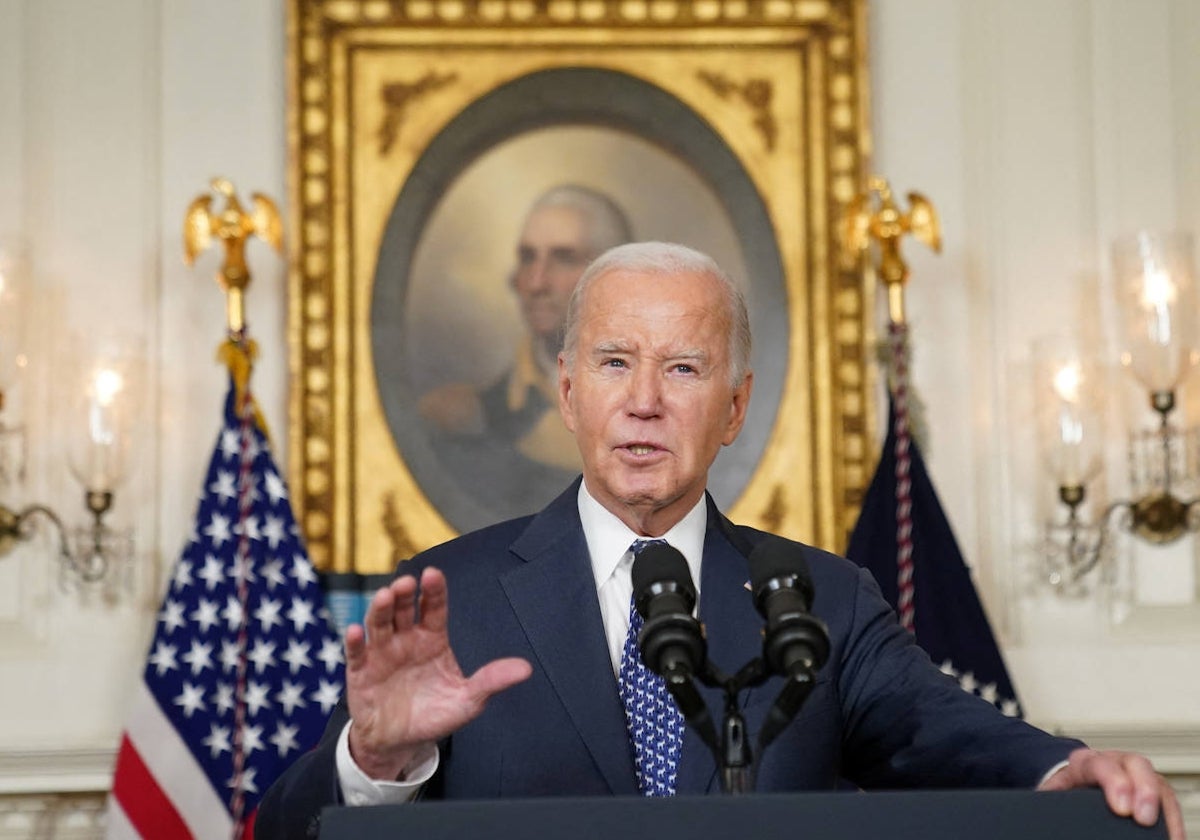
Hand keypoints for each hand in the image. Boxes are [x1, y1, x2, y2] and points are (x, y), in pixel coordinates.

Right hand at [344, 566, 531, 780]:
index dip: (433, 591)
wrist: (401, 743)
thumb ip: (492, 681)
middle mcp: (406, 639)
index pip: (433, 608)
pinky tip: (355, 631)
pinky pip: (356, 653)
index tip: (433, 574)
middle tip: (407, 583)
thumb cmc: (434, 715)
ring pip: (379, 624)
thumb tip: (525, 669)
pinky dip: (353, 641)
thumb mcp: (468, 701)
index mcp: (432, 639)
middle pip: (403, 609)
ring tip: (385, 596)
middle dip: (404, 593)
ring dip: (380, 608)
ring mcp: (382, 653)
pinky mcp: (361, 672)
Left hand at [1038, 747, 1184, 838]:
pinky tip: (1172, 837)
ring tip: (1168, 835)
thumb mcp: (1053, 793)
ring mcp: (1135, 774)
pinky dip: (1171, 819)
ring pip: (1156, 781)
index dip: (1114, 782)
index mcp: (1085, 761)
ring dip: (1163, 807)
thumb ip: (1052, 799)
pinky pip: (1166, 801)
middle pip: (1136, 765)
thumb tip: (1043, 811)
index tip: (1121, 808)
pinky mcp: (1149, 790)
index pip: (1100, 764)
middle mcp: (1114, 762)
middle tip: (1145, 818)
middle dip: (1144, 791)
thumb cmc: (1063, 791)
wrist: (1070, 785)